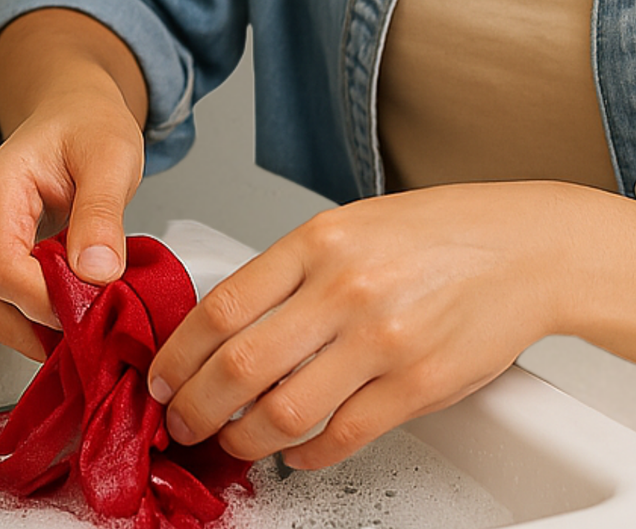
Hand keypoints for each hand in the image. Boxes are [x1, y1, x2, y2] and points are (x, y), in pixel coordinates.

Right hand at [0, 9, 147, 359]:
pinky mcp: (1, 250)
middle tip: (92, 333)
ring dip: (37, 328)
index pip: (3, 268)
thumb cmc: (89, 122)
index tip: (92, 309)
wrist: (79, 109)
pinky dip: (40, 317)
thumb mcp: (110, 158)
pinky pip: (9, 298)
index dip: (46, 302)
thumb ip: (101, 214)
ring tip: (86, 331)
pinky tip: (76, 317)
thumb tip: (95, 273)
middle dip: (39, 324)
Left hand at [147, 183, 577, 468]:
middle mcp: (342, 290)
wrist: (520, 249)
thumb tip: (226, 325)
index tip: (161, 377)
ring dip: (245, 438)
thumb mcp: (343, 227)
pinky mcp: (419, 386)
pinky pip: (345, 435)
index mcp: (314, 243)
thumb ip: (288, 272)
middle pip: (241, 364)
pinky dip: (308, 455)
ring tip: (230, 442)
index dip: (180, 352)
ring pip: (286, 410)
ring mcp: (381, 340)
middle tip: (180, 422)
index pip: (222, 305)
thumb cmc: (429, 234)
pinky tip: (294, 455)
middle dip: (196, 405)